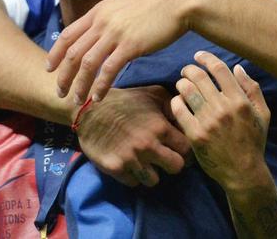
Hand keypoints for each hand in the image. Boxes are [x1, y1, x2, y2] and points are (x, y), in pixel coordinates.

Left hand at [47, 0, 190, 103]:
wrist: (178, 2)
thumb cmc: (154, 6)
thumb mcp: (122, 5)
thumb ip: (106, 18)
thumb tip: (97, 33)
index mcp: (98, 11)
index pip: (67, 34)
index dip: (55, 54)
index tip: (50, 69)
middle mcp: (102, 22)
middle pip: (73, 52)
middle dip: (64, 76)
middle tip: (60, 92)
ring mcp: (115, 33)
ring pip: (87, 64)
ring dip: (80, 85)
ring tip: (77, 100)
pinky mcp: (131, 45)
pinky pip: (109, 70)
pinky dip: (101, 86)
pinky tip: (98, 97)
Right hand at [75, 85, 191, 187]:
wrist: (89, 110)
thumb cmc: (125, 100)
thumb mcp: (153, 94)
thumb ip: (173, 104)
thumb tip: (187, 117)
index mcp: (160, 127)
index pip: (187, 149)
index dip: (186, 150)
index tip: (180, 150)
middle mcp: (148, 145)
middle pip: (176, 168)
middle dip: (173, 164)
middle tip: (165, 159)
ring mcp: (131, 159)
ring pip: (154, 180)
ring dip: (152, 173)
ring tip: (146, 163)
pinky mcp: (115, 168)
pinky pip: (133, 183)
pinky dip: (133, 176)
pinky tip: (130, 164)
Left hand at [170, 51, 270, 191]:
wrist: (243, 172)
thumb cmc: (254, 141)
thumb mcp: (263, 114)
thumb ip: (252, 89)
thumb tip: (237, 68)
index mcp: (240, 101)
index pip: (219, 69)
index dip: (206, 58)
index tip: (199, 56)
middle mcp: (224, 108)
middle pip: (199, 77)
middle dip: (189, 69)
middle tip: (186, 71)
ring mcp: (208, 122)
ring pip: (187, 90)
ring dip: (182, 83)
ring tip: (182, 84)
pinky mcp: (195, 135)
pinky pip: (179, 110)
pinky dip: (176, 101)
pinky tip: (178, 102)